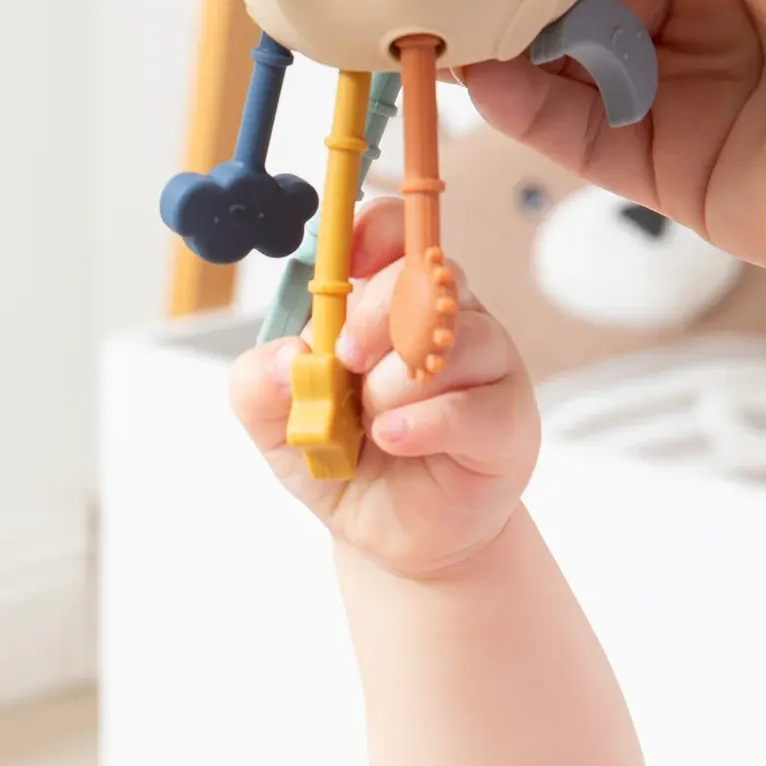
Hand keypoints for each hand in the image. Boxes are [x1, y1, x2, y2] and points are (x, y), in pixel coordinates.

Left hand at [230, 199, 537, 581]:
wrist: (389, 534)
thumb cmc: (342, 461)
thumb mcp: (276, 424)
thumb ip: (257, 384)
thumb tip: (286, 357)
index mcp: (390, 301)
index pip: (395, 230)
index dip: (372, 233)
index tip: (345, 265)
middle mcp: (445, 318)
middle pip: (420, 278)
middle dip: (369, 319)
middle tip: (345, 364)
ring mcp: (485, 365)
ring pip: (445, 343)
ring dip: (387, 390)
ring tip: (371, 427)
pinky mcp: (507, 419)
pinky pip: (468, 405)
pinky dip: (418, 424)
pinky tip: (390, 440)